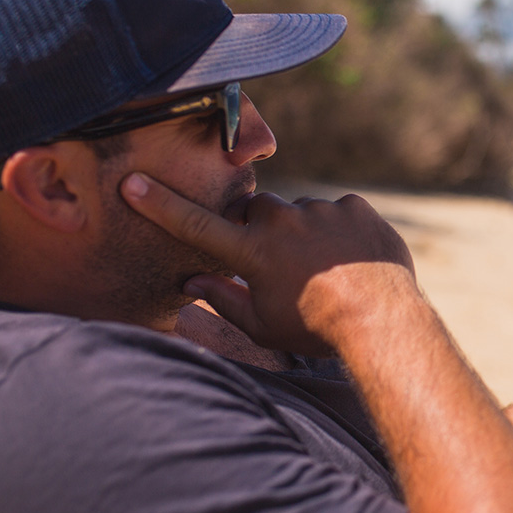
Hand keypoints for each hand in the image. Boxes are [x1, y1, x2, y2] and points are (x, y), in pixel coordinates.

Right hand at [120, 173, 419, 355]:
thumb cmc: (315, 330)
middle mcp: (283, 222)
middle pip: (255, 209)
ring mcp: (321, 210)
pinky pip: (338, 211)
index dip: (160, 204)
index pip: (195, 224)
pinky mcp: (354, 207)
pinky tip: (351, 259)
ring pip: (300, 212)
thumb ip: (223, 299)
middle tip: (277, 259)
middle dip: (258, 226)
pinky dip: (339, 230)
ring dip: (304, 231)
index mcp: (252, 252)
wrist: (382, 320)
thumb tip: (192, 280)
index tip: (131, 182)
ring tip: (326, 269)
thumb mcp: (262, 326)